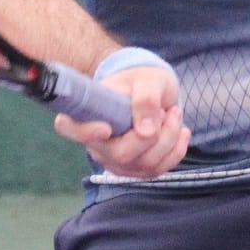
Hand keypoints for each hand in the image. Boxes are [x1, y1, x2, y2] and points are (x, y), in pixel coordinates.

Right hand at [53, 63, 190, 178]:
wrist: (152, 90)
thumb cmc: (142, 80)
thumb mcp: (147, 79)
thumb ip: (146, 99)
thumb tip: (146, 132)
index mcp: (87, 115)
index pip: (69, 128)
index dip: (84, 132)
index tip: (106, 127)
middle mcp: (96, 144)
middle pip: (121, 155)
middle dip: (154, 134)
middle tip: (165, 110)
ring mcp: (115, 161)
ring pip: (145, 164)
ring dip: (169, 138)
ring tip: (173, 113)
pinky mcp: (135, 169)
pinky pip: (158, 170)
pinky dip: (176, 150)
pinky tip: (180, 131)